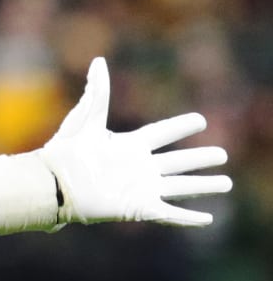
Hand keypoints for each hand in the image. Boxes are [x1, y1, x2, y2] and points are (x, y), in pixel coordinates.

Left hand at [39, 57, 230, 227]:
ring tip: (226, 183)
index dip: (180, 127)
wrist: (53, 186)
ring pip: (181, 187)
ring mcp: (141, 189)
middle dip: (201, 159)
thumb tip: (99, 60)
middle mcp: (140, 167)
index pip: (161, 133)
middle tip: (222, 155)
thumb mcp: (86, 120)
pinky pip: (170, 214)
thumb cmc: (66, 153)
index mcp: (130, 145)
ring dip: (204, 186)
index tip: (200, 121)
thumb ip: (97, 91)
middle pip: (179, 162)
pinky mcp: (139, 208)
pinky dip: (189, 218)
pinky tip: (207, 219)